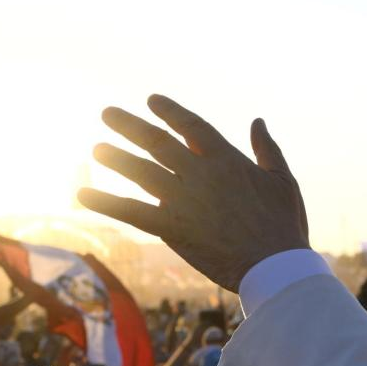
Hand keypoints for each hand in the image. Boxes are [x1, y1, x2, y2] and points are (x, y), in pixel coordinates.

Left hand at [78, 96, 308, 290]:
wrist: (276, 265)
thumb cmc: (284, 225)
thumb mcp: (283, 180)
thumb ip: (267, 149)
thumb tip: (257, 121)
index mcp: (226, 159)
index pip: (190, 126)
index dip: (169, 111)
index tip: (151, 100)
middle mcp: (199, 173)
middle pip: (156, 142)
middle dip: (129, 125)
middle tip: (108, 114)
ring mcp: (183, 199)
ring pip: (140, 171)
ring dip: (116, 158)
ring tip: (97, 149)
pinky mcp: (172, 227)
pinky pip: (131, 211)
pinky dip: (105, 202)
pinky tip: (82, 193)